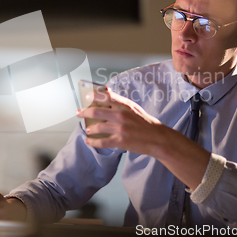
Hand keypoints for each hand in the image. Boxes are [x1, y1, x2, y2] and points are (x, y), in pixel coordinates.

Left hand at [76, 89, 210, 189]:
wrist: (157, 138)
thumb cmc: (145, 123)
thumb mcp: (134, 108)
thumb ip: (120, 102)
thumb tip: (106, 94)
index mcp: (124, 105)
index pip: (105, 97)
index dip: (92, 96)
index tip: (86, 97)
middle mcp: (121, 115)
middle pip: (96, 111)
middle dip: (84, 112)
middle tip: (79, 113)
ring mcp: (120, 129)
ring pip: (97, 127)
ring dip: (89, 128)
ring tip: (87, 129)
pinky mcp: (120, 141)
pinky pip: (101, 142)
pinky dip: (92, 142)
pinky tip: (88, 141)